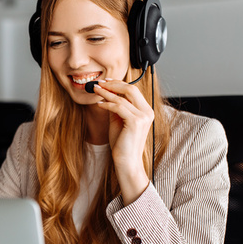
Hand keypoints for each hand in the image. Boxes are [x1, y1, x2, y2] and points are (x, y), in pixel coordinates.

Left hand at [94, 79, 152, 203]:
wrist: (126, 162)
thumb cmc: (122, 144)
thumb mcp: (118, 121)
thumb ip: (116, 108)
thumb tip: (107, 94)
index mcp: (146, 111)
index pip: (134, 91)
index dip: (119, 84)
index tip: (106, 81)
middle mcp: (147, 112)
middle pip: (131, 89)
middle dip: (113, 84)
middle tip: (99, 83)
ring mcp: (143, 117)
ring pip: (123, 97)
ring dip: (107, 92)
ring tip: (95, 90)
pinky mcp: (135, 122)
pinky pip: (118, 107)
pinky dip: (107, 103)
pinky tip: (99, 104)